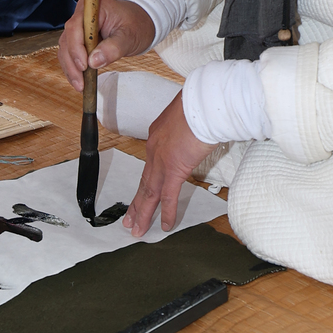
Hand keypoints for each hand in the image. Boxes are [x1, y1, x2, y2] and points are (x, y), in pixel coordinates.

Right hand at [58, 0, 155, 91]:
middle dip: (72, 63)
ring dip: (71, 68)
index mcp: (92, 7)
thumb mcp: (129, 36)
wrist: (140, 22)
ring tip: (80, 85)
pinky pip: (71, 54)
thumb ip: (113, 48)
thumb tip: (94, 62)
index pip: (75, 27)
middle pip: (67, 39)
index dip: (76, 47)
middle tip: (80, 83)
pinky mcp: (79, 39)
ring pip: (66, 49)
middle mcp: (81, 15)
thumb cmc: (137, 24)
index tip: (84, 65)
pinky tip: (80, 80)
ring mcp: (79, 27)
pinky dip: (73, 67)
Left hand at [124, 94, 214, 236]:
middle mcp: (154, 150)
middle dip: (136, 204)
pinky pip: (168, 196)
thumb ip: (188, 130)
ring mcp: (162, 161)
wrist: (204, 102)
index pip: (150, 166)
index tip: (142, 194)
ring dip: (143, 213)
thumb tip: (197, 135)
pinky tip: (165, 226)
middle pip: (144, 182)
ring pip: (149, 193)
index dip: (146, 182)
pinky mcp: (174, 169)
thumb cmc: (201, 105)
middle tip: (129, 220)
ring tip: (137, 230)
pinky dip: (167, 212)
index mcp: (157, 137)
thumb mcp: (188, 118)